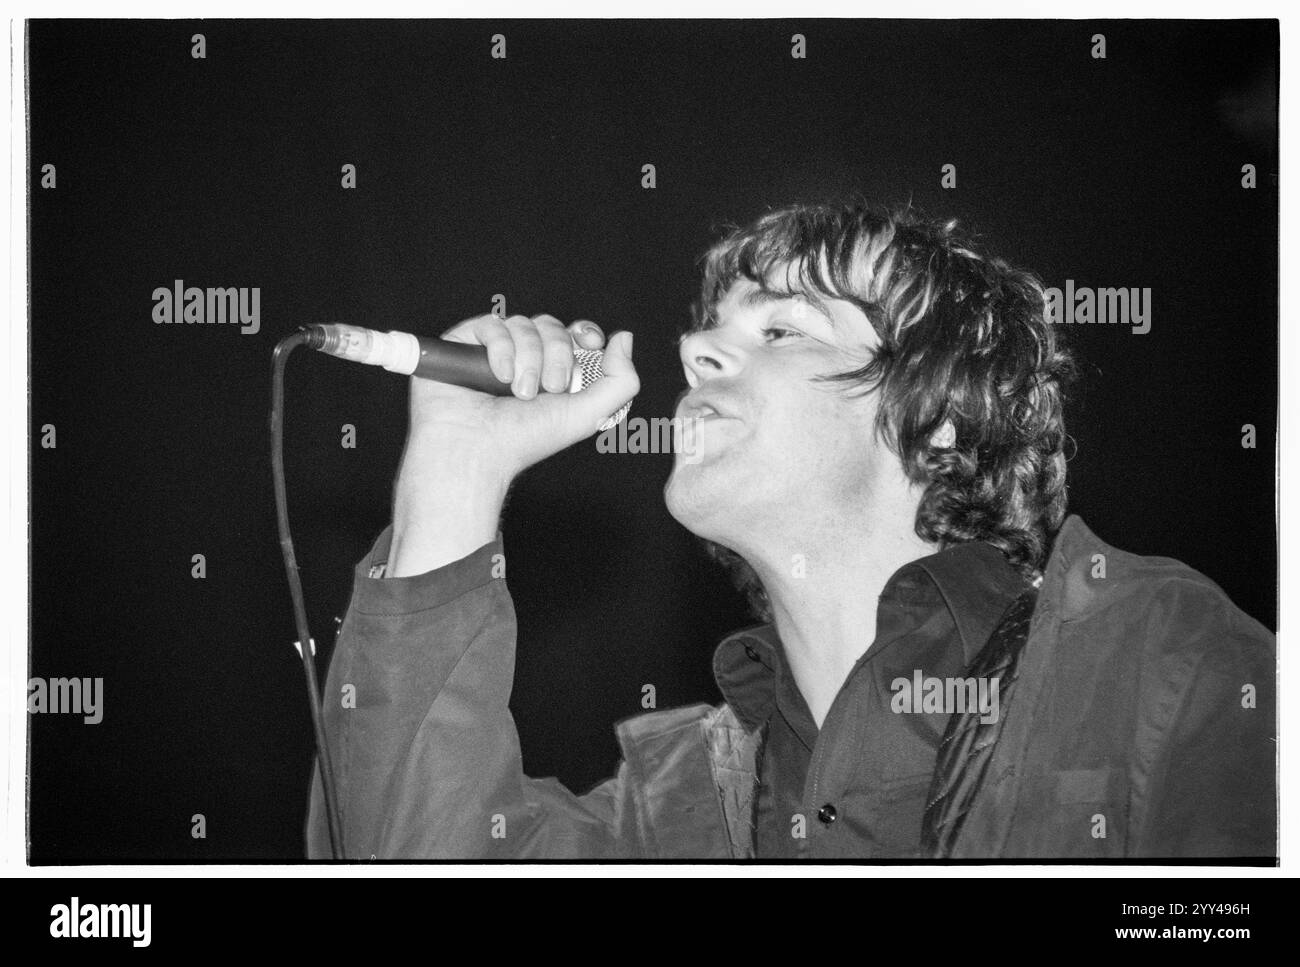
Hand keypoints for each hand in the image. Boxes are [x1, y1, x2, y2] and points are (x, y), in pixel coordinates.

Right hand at [407, 313, 637, 479]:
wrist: (477, 451)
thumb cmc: (526, 439)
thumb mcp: (589, 415)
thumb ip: (621, 380)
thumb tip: (624, 337)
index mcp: (553, 371)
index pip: (574, 334)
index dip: (585, 332)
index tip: (591, 344)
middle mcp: (524, 358)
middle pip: (551, 326)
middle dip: (557, 354)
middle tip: (550, 388)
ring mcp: (493, 349)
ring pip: (523, 324)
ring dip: (529, 358)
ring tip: (519, 392)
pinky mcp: (464, 343)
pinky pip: (491, 324)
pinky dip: (501, 349)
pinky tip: (499, 376)